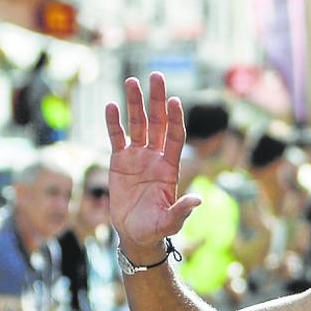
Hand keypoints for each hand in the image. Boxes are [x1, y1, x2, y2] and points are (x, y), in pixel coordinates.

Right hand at [105, 73, 201, 256]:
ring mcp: (138, 157)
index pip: (175, 137)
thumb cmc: (156, 229)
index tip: (174, 100)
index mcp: (170, 168)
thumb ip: (182, 210)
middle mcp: (156, 157)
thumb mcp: (170, 222)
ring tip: (131, 81)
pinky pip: (117, 137)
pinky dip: (114, 123)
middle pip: (158, 122)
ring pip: (137, 125)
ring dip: (135, 104)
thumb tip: (198, 200)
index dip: (175, 119)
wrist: (136, 234)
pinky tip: (111, 105)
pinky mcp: (119, 161)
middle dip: (157, 100)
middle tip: (156, 76)